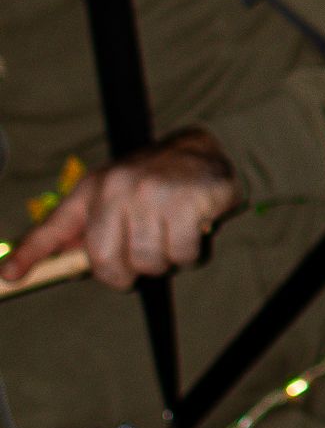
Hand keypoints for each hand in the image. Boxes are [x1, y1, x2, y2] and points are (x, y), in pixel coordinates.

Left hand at [1, 131, 241, 290]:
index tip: (8, 275)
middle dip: (127, 273)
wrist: (202, 152)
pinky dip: (190, 254)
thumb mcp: (113, 198)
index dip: (29, 254)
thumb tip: (56, 265)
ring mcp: (152, 193)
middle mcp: (117, 188)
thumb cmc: (153, 184)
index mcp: (93, 189)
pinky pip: (181, 253)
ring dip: (164, 262)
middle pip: (106, 260)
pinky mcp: (187, 200)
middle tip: (142, 260)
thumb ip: (87, 231)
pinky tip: (192, 232)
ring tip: (170, 239)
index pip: (54, 227)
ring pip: (148, 261)